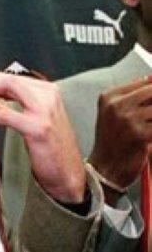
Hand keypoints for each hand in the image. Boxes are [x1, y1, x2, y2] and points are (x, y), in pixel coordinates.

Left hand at [0, 70, 85, 203]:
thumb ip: (17, 106)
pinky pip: (5, 114)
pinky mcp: (38, 127)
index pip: (15, 78)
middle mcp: (49, 96)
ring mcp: (44, 111)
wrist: (68, 174)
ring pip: (9, 86)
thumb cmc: (50, 148)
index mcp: (49, 93)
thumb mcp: (36, 120)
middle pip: (10, 79)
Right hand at [87, 77, 151, 198]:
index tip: (149, 109)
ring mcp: (127, 119)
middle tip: (149, 119)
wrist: (105, 169)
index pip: (146, 82)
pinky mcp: (139, 134)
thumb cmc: (112, 143)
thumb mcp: (115, 114)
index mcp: (109, 97)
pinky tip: (148, 139)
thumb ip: (135, 98)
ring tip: (147, 128)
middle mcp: (116, 105)